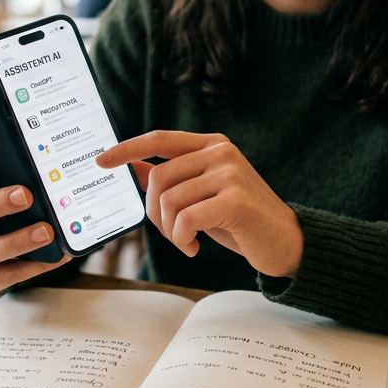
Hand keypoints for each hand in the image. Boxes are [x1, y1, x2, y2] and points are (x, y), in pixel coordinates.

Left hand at [96, 131, 303, 277]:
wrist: (287, 242)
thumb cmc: (241, 220)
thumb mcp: (203, 194)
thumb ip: (174, 177)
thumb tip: (134, 166)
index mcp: (212, 146)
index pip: (160, 139)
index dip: (127, 148)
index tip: (100, 160)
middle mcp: (221, 153)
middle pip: (159, 178)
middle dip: (155, 214)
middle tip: (172, 234)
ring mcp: (230, 174)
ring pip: (169, 201)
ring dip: (170, 232)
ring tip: (187, 242)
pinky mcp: (235, 200)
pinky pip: (185, 219)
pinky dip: (182, 239)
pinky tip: (195, 248)